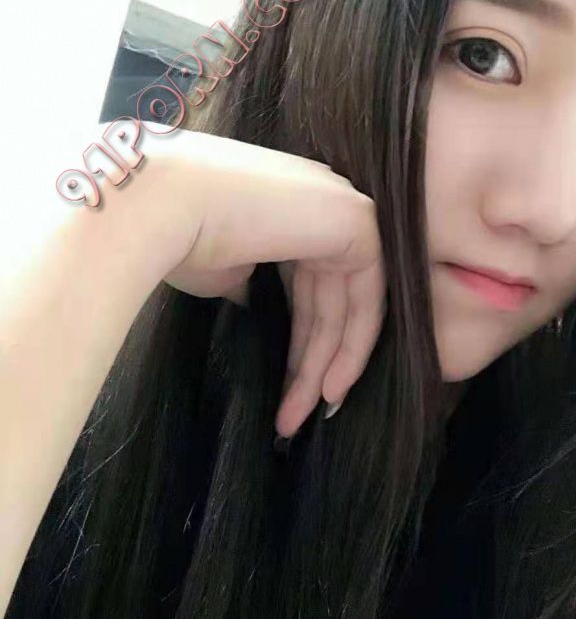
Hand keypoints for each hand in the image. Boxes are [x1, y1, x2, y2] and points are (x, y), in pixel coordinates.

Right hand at [144, 129, 386, 437]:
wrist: (163, 207)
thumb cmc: (178, 236)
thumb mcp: (224, 272)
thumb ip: (253, 287)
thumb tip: (259, 308)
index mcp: (289, 207)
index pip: (309, 284)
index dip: (302, 342)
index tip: (286, 393)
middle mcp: (320, 201)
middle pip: (327, 298)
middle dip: (310, 363)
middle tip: (290, 416)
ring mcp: (342, 206)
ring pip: (347, 303)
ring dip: (323, 367)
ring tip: (296, 418)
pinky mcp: (358, 220)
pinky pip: (368, 295)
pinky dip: (354, 346)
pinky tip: (328, 390)